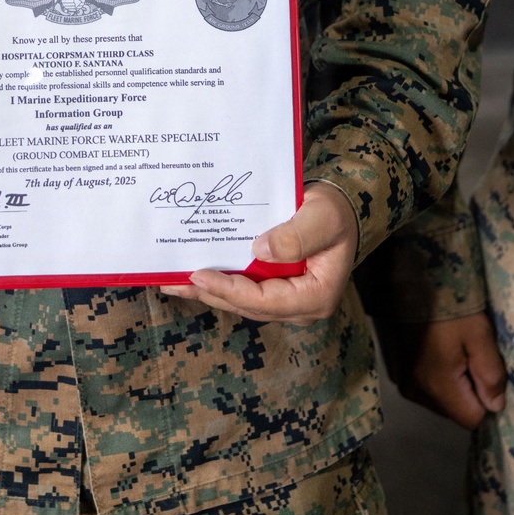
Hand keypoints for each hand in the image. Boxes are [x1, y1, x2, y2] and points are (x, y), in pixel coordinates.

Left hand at [160, 181, 358, 322]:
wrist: (340, 209)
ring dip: (209, 291)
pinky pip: (244, 288)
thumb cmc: (335, 212)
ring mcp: (287, 299)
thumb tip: (259, 249)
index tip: (198, 275)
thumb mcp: (322, 218)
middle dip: (210, 293)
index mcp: (315, 296)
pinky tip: (194, 273)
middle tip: (173, 282)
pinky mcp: (276, 287)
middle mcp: (300, 306)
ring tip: (173, 281)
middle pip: (248, 305)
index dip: (229, 290)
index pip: (265, 300)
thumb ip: (295, 236)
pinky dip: (220, 281)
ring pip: (242, 300)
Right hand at [381, 312, 505, 429]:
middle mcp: (415, 391)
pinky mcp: (395, 368)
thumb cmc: (446, 305)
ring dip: (451, 383)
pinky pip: (424, 386)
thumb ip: (491, 374)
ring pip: (439, 399)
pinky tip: (433, 347)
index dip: (486, 400)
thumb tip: (495, 406)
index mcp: (437, 386)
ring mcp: (402, 380)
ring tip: (450, 348)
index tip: (483, 370)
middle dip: (468, 391)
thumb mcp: (479, 334)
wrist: (405, 278)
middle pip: (454, 411)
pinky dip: (434, 374)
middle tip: (467, 354)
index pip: (471, 419)